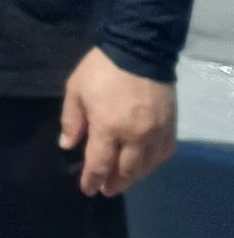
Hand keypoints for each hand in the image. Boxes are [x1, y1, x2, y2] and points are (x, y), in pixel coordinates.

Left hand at [59, 47, 176, 195]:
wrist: (140, 48)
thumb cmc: (102, 69)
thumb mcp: (76, 90)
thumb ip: (72, 120)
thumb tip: (68, 145)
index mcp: (107, 127)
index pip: (99, 165)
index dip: (92, 180)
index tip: (87, 189)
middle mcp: (134, 136)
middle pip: (125, 172)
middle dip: (113, 184)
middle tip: (105, 189)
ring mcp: (155, 132)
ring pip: (146, 167)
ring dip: (133, 177)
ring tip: (122, 180)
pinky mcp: (170, 126)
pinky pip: (163, 154)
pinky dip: (153, 164)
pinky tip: (144, 164)